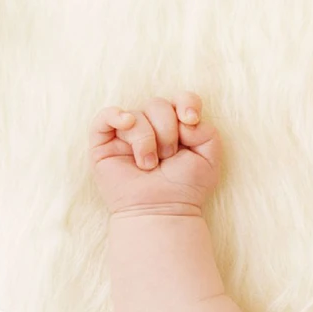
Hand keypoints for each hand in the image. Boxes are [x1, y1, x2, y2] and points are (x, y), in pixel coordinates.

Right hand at [90, 91, 222, 216]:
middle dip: (167, 130)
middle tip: (169, 157)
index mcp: (175, 126)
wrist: (162, 212)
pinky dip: (115, 115)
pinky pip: (104, 117)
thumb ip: (207, 130)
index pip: (179, 99)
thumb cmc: (185, 188)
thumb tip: (184, 119)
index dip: (187, 102)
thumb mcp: (209, 157)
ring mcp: (125, 136)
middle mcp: (150, 127)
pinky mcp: (103, 145)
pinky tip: (126, 123)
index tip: (191, 120)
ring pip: (135, 115)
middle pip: (158, 104)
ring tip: (149, 165)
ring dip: (147, 140)